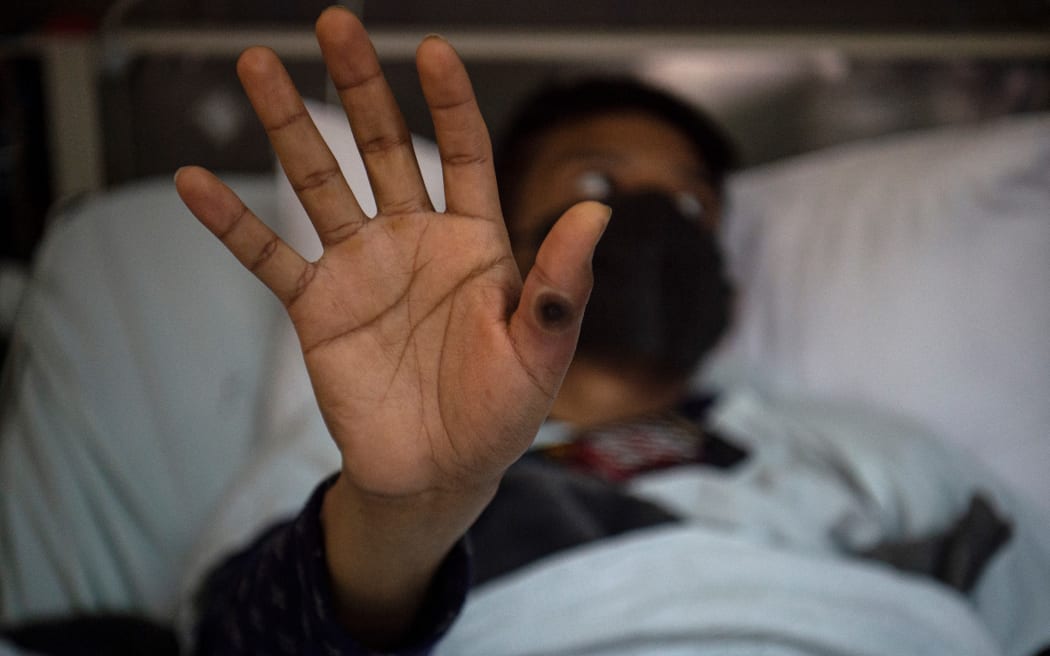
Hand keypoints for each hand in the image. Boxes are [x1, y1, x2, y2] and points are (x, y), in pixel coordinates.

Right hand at [176, 7, 607, 643]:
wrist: (440, 474)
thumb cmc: (500, 414)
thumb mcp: (541, 351)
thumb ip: (560, 284)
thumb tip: (597, 212)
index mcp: (475, 244)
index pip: (462, 154)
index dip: (450, 104)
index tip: (433, 52)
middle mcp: (414, 242)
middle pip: (383, 148)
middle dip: (360, 86)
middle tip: (335, 22)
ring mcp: (361, 270)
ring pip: (319, 184)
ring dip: (289, 127)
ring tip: (257, 66)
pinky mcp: (317, 308)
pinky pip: (269, 257)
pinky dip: (232, 223)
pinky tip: (194, 182)